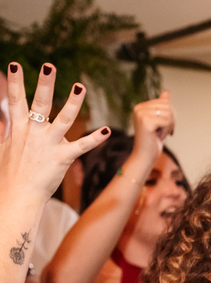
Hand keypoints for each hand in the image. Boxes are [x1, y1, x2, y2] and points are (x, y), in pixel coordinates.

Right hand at [0, 63, 109, 207]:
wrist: (17, 195)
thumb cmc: (9, 173)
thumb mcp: (3, 147)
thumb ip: (6, 129)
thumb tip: (2, 118)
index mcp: (18, 128)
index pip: (15, 100)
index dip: (15, 82)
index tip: (14, 64)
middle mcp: (33, 132)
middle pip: (39, 103)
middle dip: (44, 83)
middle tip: (49, 65)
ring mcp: (49, 144)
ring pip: (63, 119)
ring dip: (73, 103)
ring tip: (80, 86)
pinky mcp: (62, 158)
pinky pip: (81, 146)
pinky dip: (95, 139)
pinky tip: (106, 130)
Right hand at [129, 92, 174, 167]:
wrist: (145, 156)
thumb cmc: (153, 140)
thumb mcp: (160, 121)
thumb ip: (162, 106)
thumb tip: (166, 92)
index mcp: (141, 106)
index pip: (165, 102)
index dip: (171, 115)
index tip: (166, 127)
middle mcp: (138, 108)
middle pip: (168, 106)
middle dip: (171, 120)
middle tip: (165, 131)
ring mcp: (141, 114)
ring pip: (168, 113)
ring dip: (169, 126)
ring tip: (161, 134)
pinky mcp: (145, 122)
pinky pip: (167, 121)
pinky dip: (167, 130)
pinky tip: (159, 136)